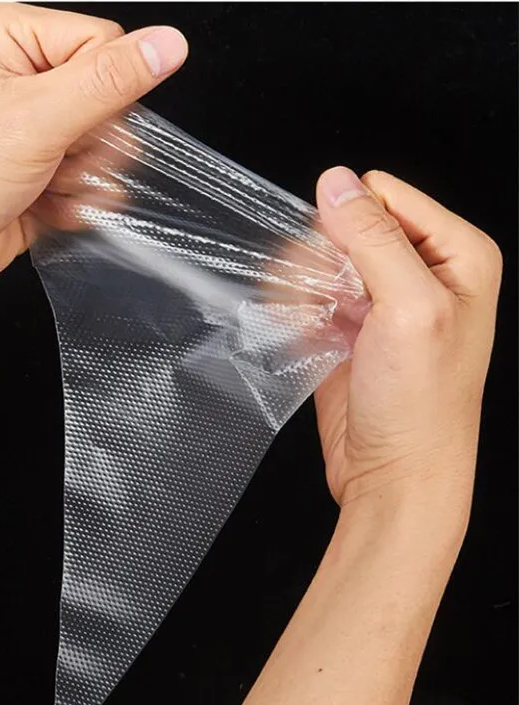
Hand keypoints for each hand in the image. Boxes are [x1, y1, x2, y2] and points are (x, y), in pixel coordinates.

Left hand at [0, 2, 186, 295]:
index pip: (105, 43)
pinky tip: (44, 206)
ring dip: (84, 178)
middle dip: (92, 143)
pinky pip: (91, 179)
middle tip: (54, 160)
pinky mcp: (41, 167)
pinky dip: (75, 200)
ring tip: (43, 186)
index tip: (72, 126)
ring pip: (106, 145)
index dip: (105, 93)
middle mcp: (23, 73)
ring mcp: (33, 124)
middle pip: (110, 98)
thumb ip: (109, 82)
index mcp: (12, 36)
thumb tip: (168, 44)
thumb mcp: (37, 121)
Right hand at [314, 167, 500, 508]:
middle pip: (344, 226)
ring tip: (322, 328)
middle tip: (336, 307)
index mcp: (456, 254)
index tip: (347, 275)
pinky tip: (309, 339)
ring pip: (317, 260)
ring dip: (305, 291)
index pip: (383, 196)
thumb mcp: (409, 309)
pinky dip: (295, 314)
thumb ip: (373, 239)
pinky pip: (305, 295)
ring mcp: (381, 301)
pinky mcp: (348, 328)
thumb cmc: (420, 405)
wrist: (392, 473)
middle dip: (324, 263)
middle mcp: (421, 272)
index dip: (353, 227)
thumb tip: (336, 182)